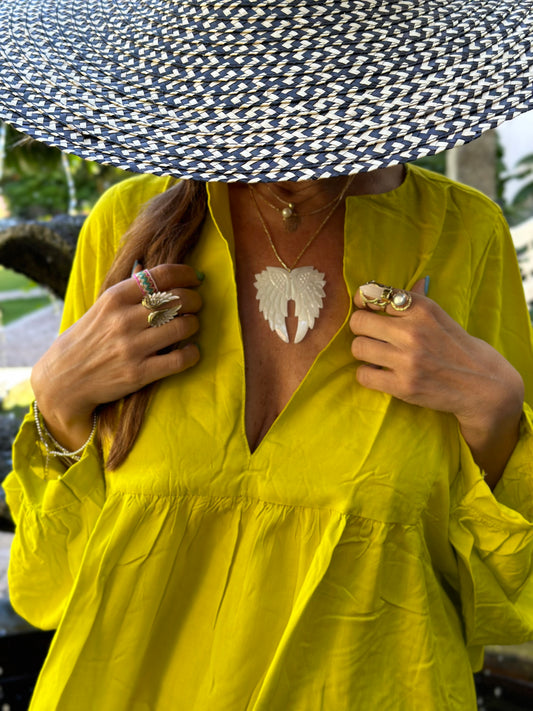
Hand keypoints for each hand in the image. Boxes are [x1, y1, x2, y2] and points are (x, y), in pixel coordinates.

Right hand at [31, 264, 202, 449]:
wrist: (63, 380)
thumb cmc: (87, 340)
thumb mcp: (100, 308)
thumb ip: (127, 291)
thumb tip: (148, 268)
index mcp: (114, 298)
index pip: (160, 275)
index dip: (185, 274)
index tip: (195, 278)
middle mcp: (123, 320)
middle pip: (176, 300)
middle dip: (194, 299)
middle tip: (196, 304)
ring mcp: (131, 347)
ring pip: (182, 327)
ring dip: (194, 324)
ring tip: (191, 325)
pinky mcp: (138, 373)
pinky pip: (179, 360)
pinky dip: (192, 353)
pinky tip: (191, 350)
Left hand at [350, 279, 523, 482]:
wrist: (483, 385)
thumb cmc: (459, 347)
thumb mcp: (441, 316)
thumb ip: (416, 300)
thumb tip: (403, 282)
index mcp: (422, 309)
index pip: (374, 294)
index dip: (363, 301)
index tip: (365, 308)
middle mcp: (413, 331)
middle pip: (358, 322)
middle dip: (361, 329)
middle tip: (372, 336)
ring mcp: (407, 360)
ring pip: (358, 348)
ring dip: (364, 353)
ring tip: (377, 356)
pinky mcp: (403, 386)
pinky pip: (363, 375)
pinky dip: (368, 375)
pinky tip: (381, 373)